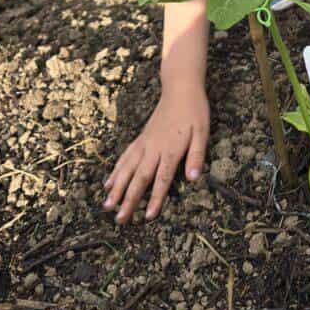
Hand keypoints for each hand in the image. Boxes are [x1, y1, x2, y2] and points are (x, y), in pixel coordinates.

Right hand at [102, 83, 209, 223]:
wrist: (180, 89)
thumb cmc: (194, 111)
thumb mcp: (202, 132)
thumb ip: (196, 155)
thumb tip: (193, 178)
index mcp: (171, 149)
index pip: (162, 178)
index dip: (156, 198)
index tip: (147, 217)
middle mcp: (154, 148)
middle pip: (139, 178)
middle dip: (129, 200)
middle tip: (119, 220)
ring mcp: (144, 143)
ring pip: (127, 169)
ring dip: (117, 188)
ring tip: (107, 206)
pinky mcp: (141, 139)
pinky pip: (125, 157)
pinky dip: (116, 171)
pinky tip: (109, 183)